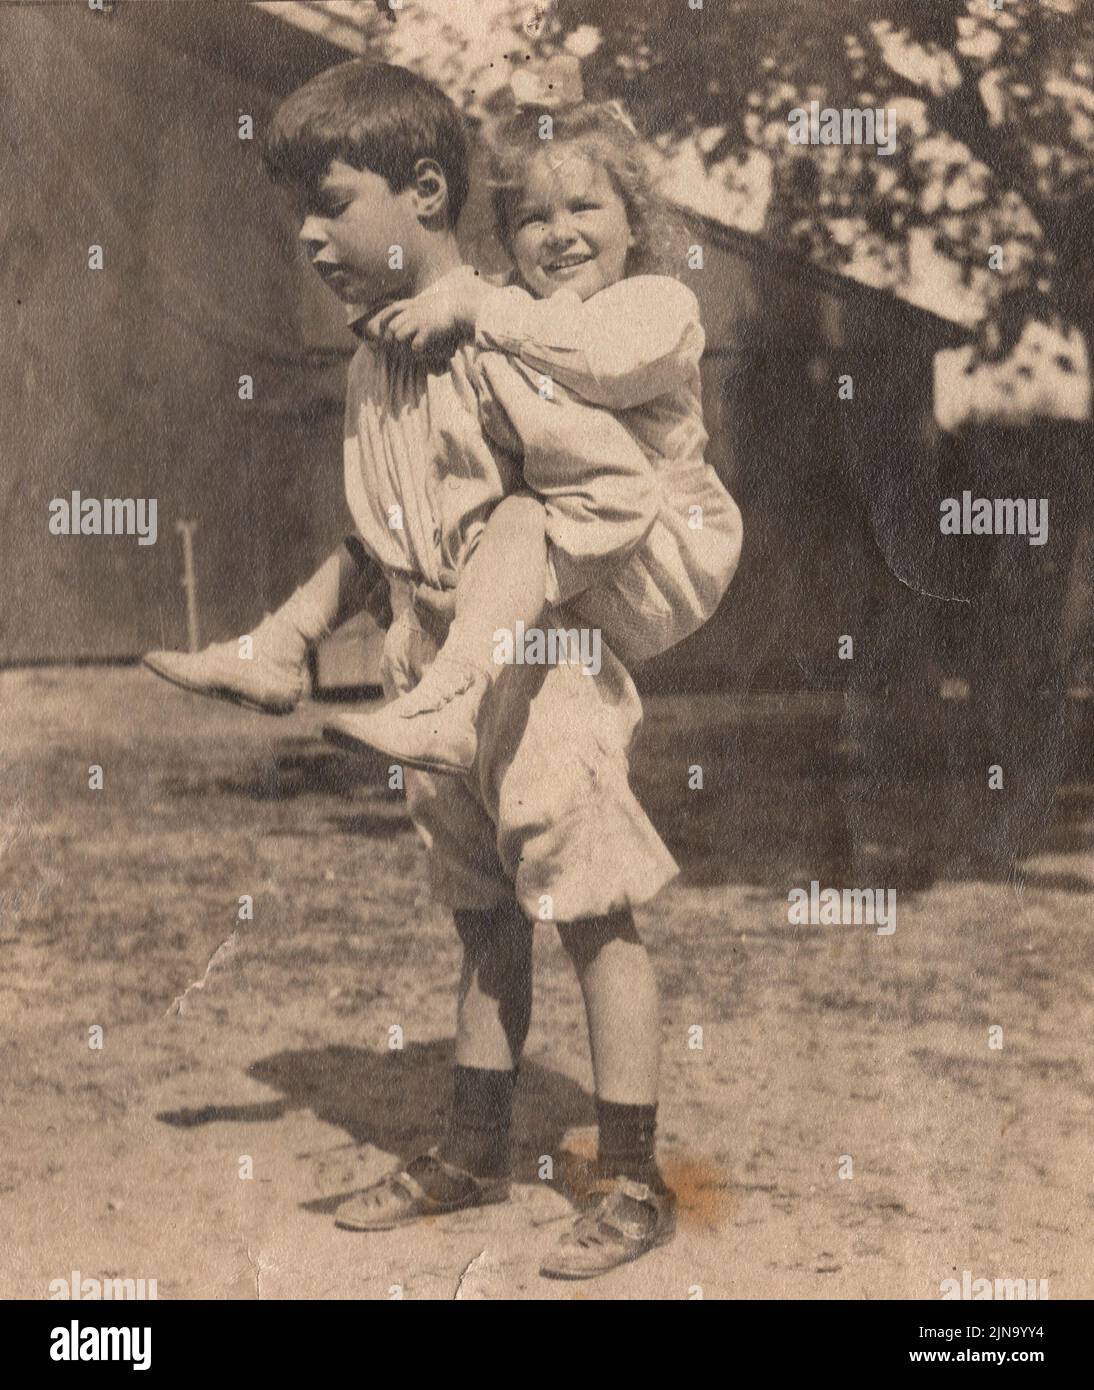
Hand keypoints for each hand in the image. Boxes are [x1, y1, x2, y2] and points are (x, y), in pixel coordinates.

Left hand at [366, 267, 488, 352]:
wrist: (457, 306)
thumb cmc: (441, 305)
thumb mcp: (423, 301)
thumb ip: (411, 306)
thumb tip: (403, 309)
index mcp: (409, 305)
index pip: (389, 311)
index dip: (384, 321)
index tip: (384, 329)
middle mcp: (411, 313)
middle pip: (391, 327)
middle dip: (392, 337)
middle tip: (398, 343)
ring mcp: (419, 322)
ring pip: (399, 336)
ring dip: (403, 343)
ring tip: (410, 343)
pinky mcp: (428, 330)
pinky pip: (415, 344)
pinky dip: (417, 348)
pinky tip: (422, 346)